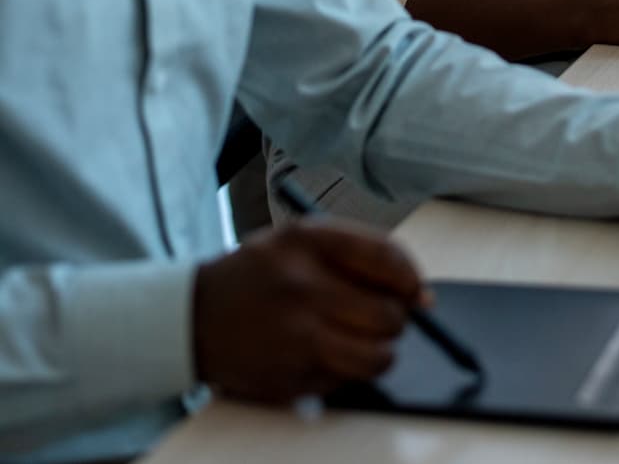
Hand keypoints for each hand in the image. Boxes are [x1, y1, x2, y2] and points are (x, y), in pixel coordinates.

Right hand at [194, 218, 423, 403]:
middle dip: (395, 319)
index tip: (418, 291)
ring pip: (377, 357)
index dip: (411, 278)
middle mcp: (302, 286)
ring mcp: (296, 336)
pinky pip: (347, 382)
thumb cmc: (259, 275)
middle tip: (382, 317)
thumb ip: (359, 254)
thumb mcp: (300, 240)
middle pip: (387, 314)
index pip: (386, 258)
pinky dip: (347, 371)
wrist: (193, 317)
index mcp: (307, 241)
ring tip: (360, 340)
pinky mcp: (290, 378)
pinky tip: (322, 353)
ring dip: (379, 351)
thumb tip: (421, 295)